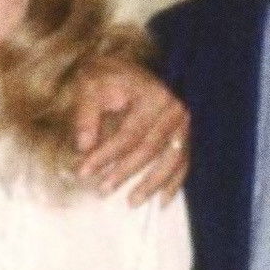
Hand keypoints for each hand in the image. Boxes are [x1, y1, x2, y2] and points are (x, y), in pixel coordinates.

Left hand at [68, 58, 189, 204]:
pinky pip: (184, 161)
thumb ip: (86, 115)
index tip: (83, 172)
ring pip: (171, 159)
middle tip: (103, 190)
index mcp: (153, 96)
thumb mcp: (91, 86)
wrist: (128, 68)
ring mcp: (185, 122)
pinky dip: (174, 182)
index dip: (105, 155)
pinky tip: (162, 200)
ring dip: (151, 183)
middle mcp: (174, 109)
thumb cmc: (108, 77)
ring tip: (132, 201)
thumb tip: (84, 147)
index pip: (128, 133)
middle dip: (125, 172)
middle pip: (149, 148)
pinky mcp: (187, 133)